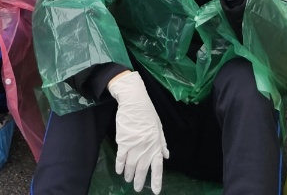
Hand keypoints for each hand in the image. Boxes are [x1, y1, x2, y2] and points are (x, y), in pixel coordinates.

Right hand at [107, 71, 168, 193]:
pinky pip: (121, 157)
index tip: (155, 191)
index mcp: (156, 144)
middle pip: (142, 169)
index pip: (157, 167)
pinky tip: (119, 171)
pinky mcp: (123, 141)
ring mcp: (134, 145)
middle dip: (139, 180)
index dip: (156, 180)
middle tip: (136, 188)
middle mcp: (146, 147)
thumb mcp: (159, 127)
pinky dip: (119, 165)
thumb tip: (166, 156)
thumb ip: (162, 143)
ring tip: (127, 179)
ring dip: (128, 174)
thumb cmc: (147, 112)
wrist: (134, 101)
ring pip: (131, 165)